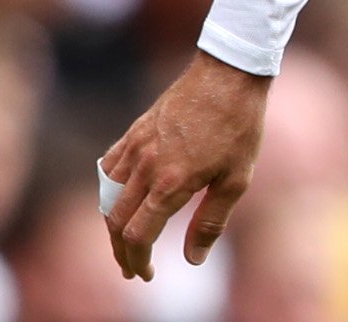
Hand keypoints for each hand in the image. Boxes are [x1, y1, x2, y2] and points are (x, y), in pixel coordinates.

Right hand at [100, 51, 271, 279]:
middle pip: (116, 221)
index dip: (138, 261)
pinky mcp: (135, 130)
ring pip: (107, 196)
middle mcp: (146, 166)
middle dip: (121, 251)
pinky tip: (119, 198)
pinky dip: (107, 190)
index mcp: (170, 183)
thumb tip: (193, 260)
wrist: (230, 72)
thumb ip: (211, 222)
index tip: (147, 275)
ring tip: (124, 241)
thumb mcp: (237, 180)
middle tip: (134, 269)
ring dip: (112, 224)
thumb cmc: (239, 126)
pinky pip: (108, 167)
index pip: (138, 236)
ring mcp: (137, 146)